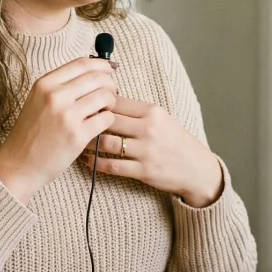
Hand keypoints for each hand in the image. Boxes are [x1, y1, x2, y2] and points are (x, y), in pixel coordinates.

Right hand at [0, 57, 116, 203]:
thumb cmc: (30, 133)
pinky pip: (107, 118)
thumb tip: (92, 74)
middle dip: (110, 84)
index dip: (101, 64)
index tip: (110, 69)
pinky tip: (101, 124)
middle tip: (111, 92)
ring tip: (105, 109)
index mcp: (45, 84)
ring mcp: (67, 115)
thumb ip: (60, 86)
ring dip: (111, 102)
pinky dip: (108, 119)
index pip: (81, 64)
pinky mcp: (78, 135)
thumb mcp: (37, 100)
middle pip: (97, 78)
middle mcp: (55, 96)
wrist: (19, 164)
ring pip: (105, 96)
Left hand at [79, 97, 222, 206]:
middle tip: (74, 122)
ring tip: (77, 140)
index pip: (115, 101)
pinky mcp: (143, 170)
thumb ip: (135, 111)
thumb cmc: (175, 141)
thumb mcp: (161, 118)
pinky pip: (110, 165)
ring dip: (87, 142)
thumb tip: (104, 101)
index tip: (84, 105)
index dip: (96, 102)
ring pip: (105, 142)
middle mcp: (148, 128)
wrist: (197, 169)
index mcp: (152, 111)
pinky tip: (86, 160)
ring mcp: (145, 150)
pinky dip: (94, 163)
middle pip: (107, 119)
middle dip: (88, 120)